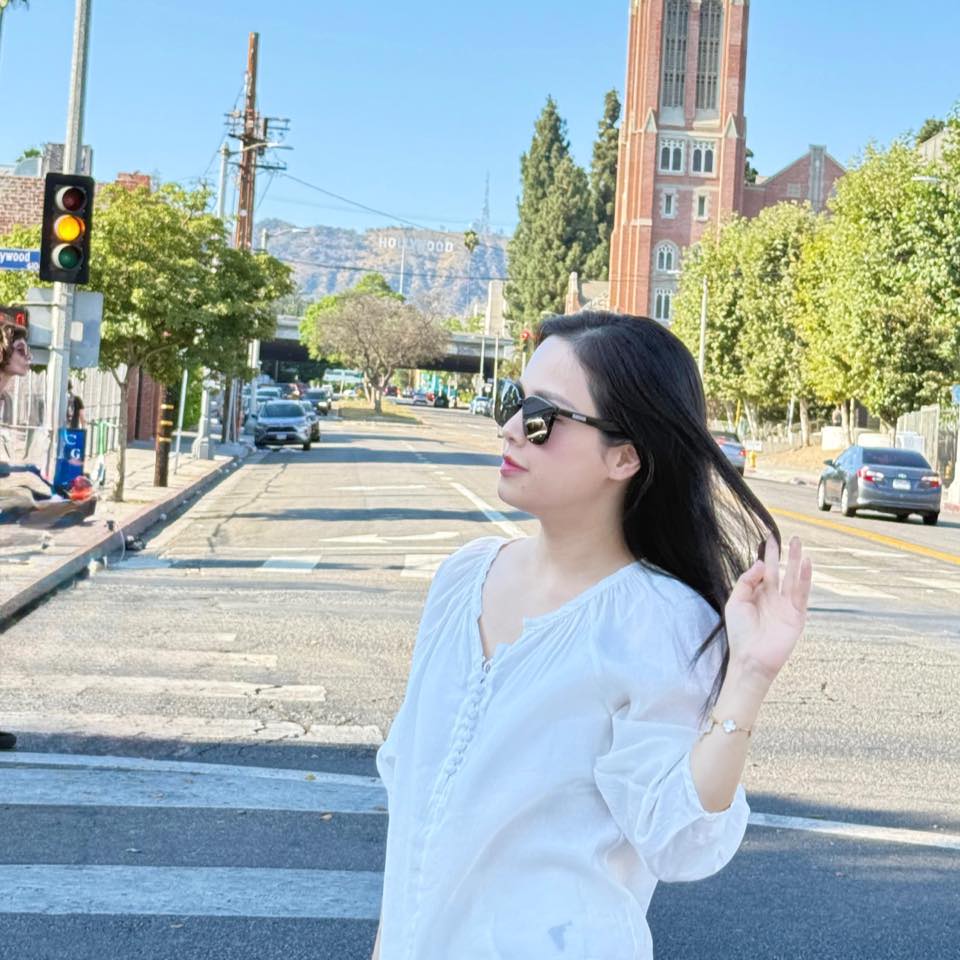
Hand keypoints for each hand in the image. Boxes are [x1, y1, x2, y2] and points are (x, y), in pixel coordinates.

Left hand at [724, 534, 812, 684]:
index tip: (769, 538)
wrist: (750, 658)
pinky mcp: (796, 616)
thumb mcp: (735, 602)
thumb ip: (746, 581)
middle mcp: (773, 599)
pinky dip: (805, 578)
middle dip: (785, 554)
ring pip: (793, 578)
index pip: (765, 571)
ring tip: (799, 544)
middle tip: (790, 537)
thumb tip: (760, 563)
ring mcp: (786, 606)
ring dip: (797, 561)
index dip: (768, 555)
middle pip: (781, 571)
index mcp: (758, 595)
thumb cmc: (740, 633)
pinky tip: (806, 564)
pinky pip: (802, 594)